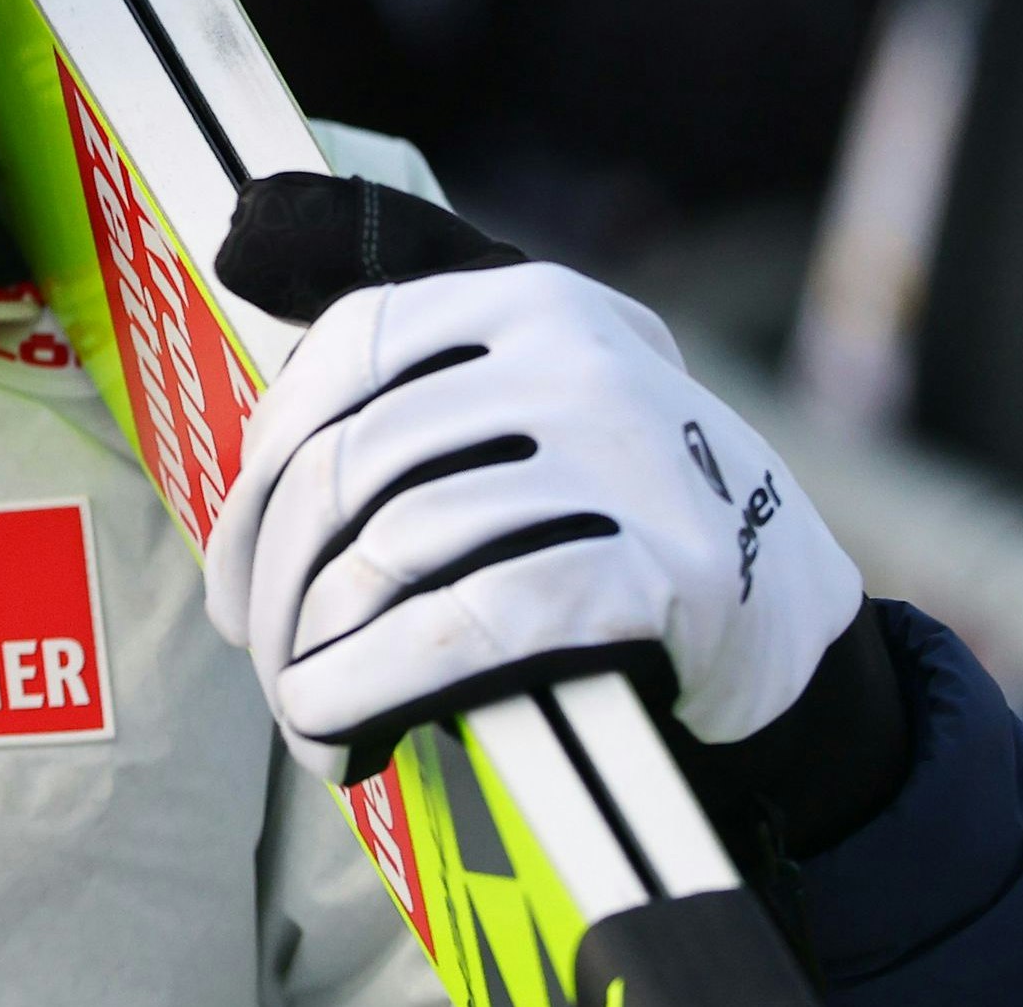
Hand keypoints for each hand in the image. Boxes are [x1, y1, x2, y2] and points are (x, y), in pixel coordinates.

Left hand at [202, 192, 861, 783]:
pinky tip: (337, 723)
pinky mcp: (666, 567)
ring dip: (314, 649)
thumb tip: (244, 353)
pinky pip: (470, 622)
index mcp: (526, 298)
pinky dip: (374, 679)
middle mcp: (576, 356)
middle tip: (258, 657)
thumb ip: (414, 375)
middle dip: (274, 579)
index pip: (339, 353)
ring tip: (299, 710)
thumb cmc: (615, 510)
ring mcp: (628, 456)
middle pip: (350, 463)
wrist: (789, 610)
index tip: (233, 571)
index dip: (257, 472)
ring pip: (395, 548)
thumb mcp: (532, 400)